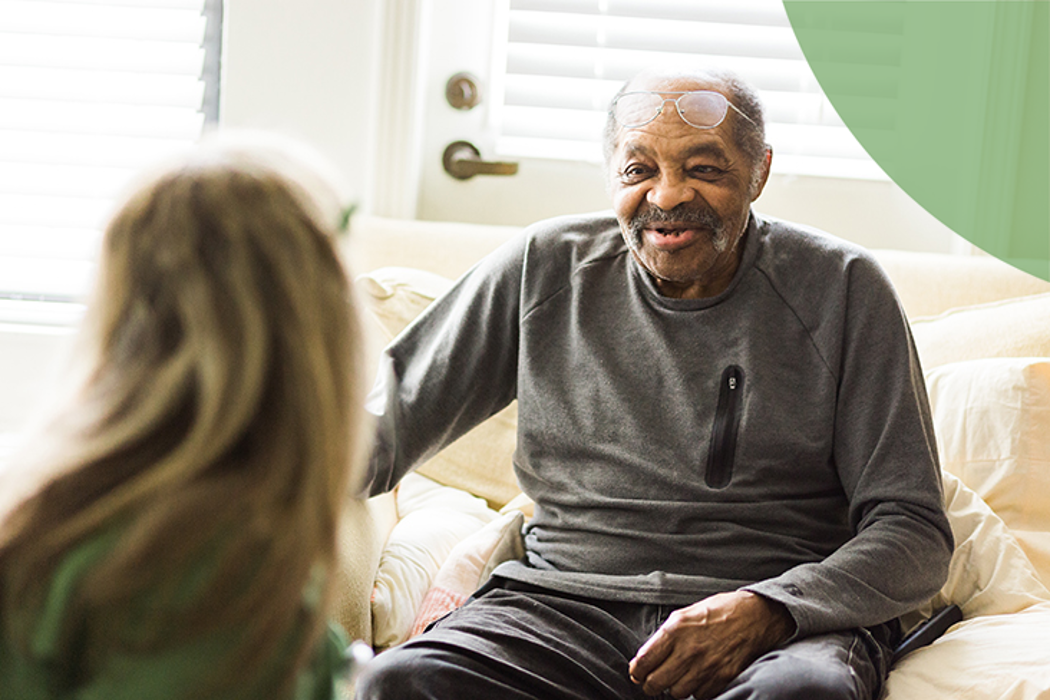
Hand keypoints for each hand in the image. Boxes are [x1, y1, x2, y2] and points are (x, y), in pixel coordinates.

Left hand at [628, 591, 793, 698]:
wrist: (755, 615)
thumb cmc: (720, 611)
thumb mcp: (686, 613)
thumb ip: (666, 635)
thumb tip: (647, 657)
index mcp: (676, 629)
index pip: (644, 661)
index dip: (637, 671)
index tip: (637, 673)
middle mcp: (689, 649)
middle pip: (656, 682)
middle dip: (650, 684)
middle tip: (652, 681)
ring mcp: (706, 665)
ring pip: (676, 693)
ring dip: (673, 688)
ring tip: (676, 679)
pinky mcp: (722, 677)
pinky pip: (700, 695)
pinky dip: (695, 691)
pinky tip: (697, 679)